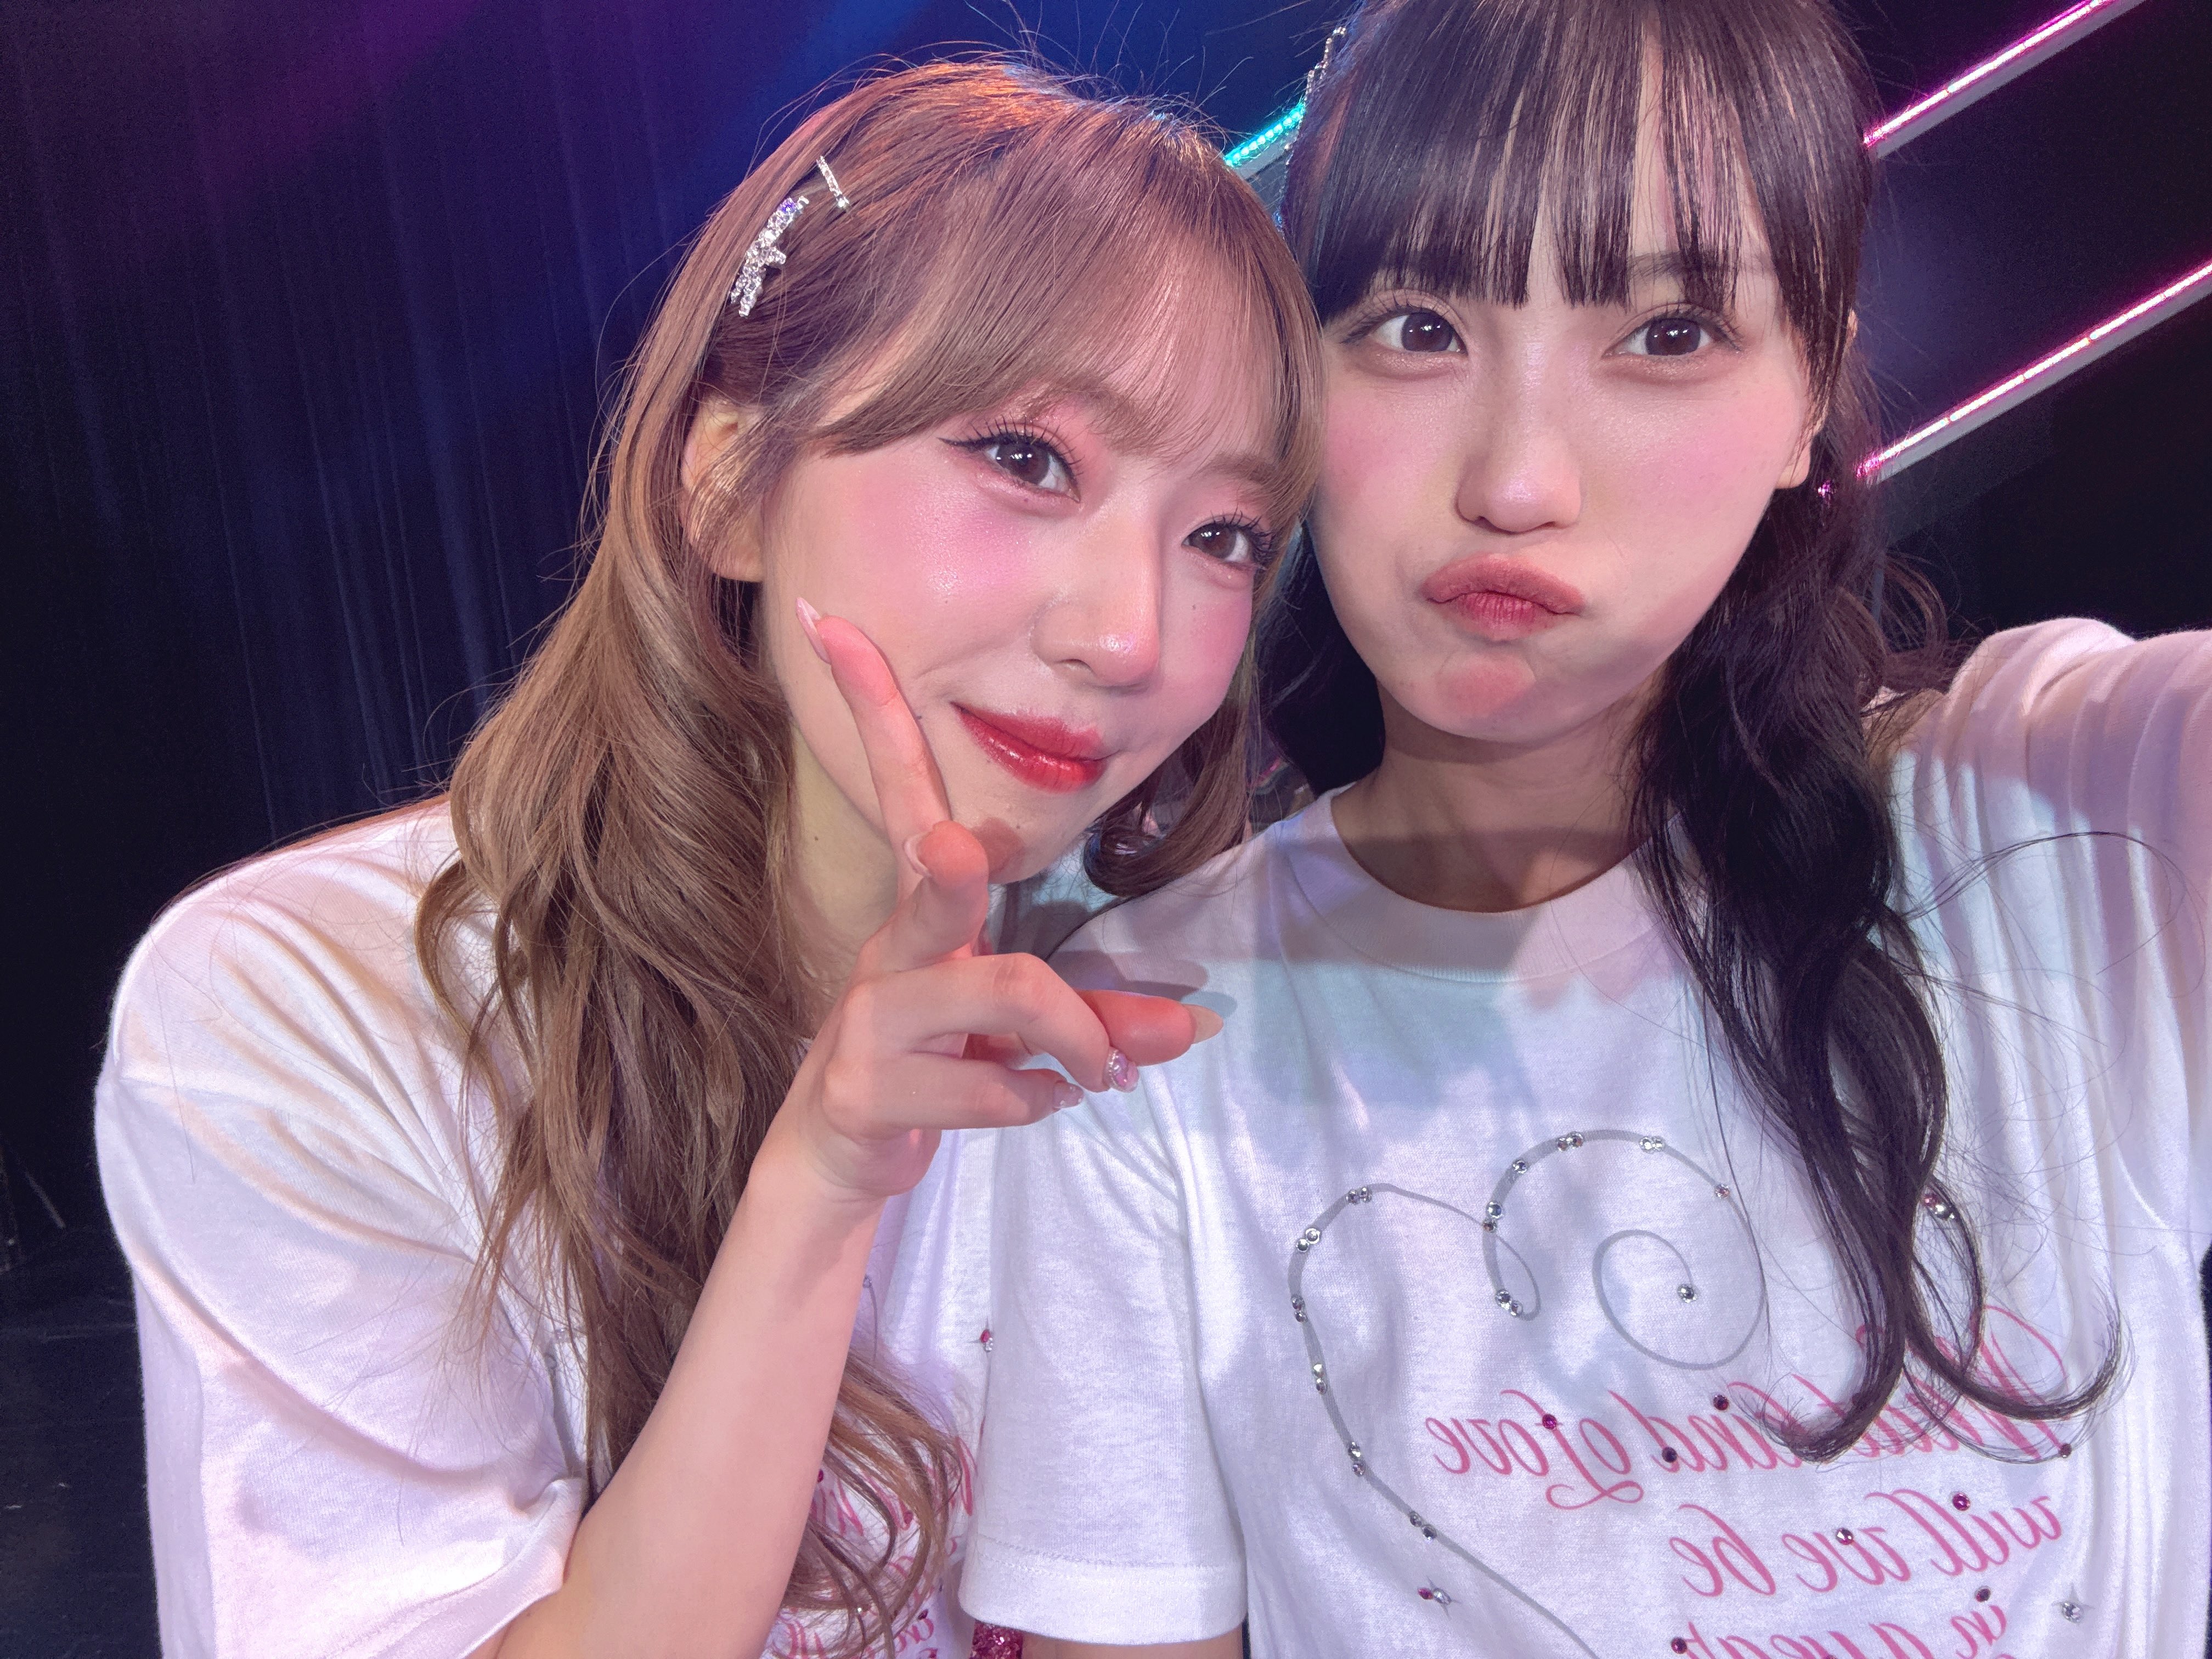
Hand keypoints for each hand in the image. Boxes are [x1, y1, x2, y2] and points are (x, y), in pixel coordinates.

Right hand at [767, 603, 1218, 1204]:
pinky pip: (988, 1083)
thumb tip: (1199, 1024)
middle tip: (959, 854)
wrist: (844, 1157)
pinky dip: (1036, 1099)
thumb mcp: (1019, 1032)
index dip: (872, 707)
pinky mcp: (865, 1089)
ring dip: (1077, 1036)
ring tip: (1102, 1072)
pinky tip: (1037, 1103)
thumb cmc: (939, 1059)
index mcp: (921, 909)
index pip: (901, 790)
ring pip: (996, 994)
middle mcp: (890, 949)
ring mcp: (868, 1021)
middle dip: (948, 870)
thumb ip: (1102, 1017)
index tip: (830, 620)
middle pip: (933, 882)